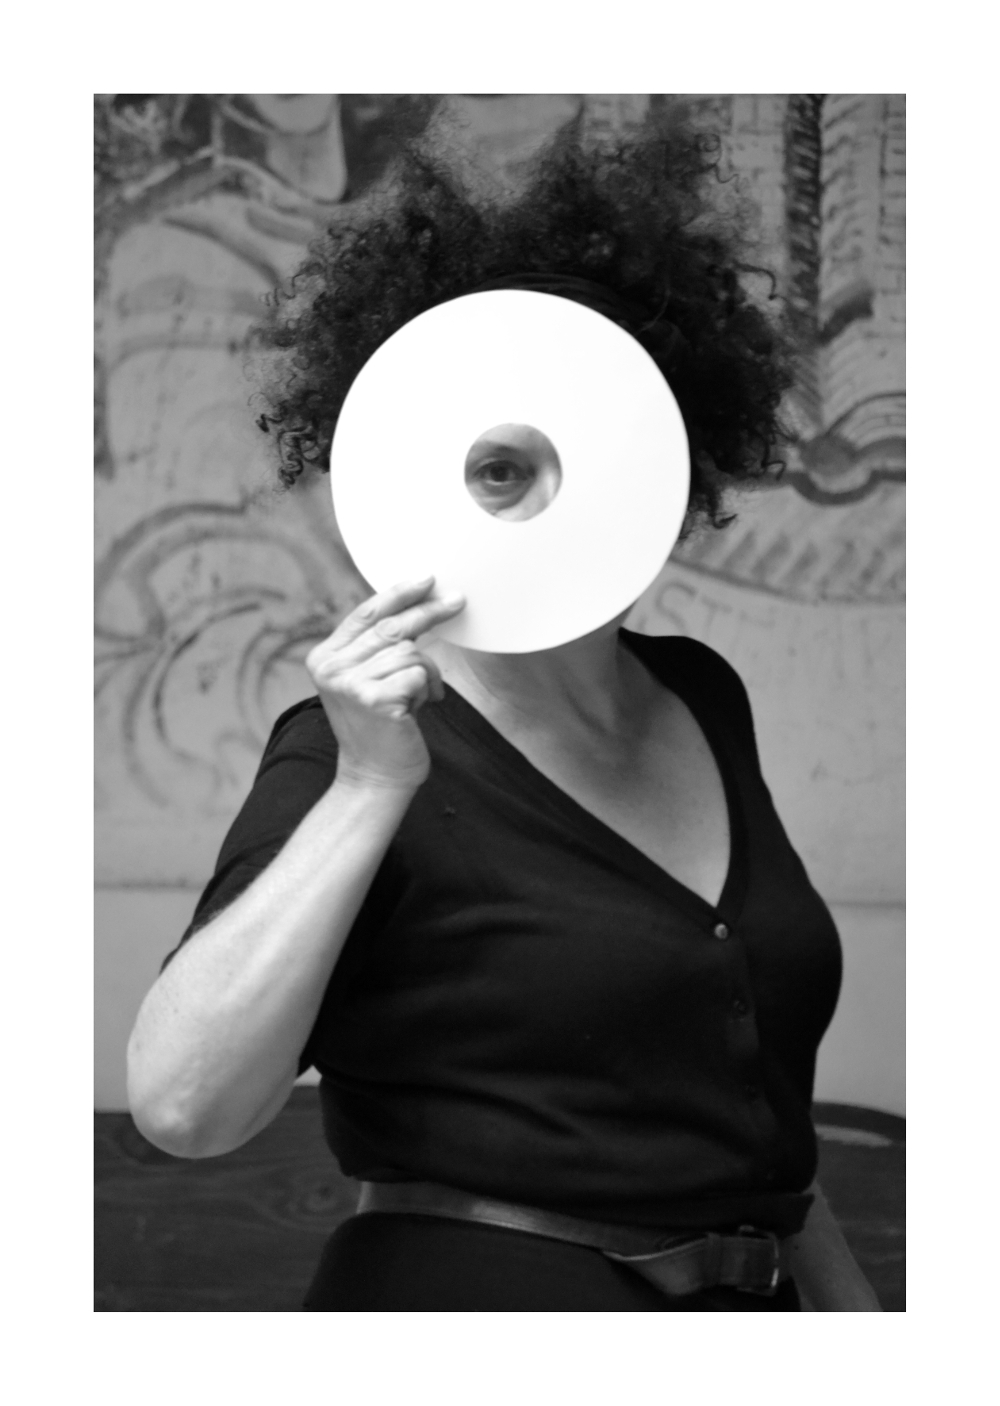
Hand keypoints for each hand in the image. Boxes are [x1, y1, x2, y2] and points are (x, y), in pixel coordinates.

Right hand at [306, 577, 464, 791]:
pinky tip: (418, 709)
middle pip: (391, 627)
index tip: (426, 579)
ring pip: (410, 652)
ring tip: (417, 698)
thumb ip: (376, 647)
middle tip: (458, 601)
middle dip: (429, 612)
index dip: (397, 593)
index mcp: (325, 657)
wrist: (375, 777)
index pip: (365, 614)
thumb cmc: (380, 727)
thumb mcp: (368, 680)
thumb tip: (415, 605)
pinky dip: (427, 690)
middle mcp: (330, 667)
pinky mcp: (373, 699)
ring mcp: (350, 683)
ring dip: (426, 674)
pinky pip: (418, 673)